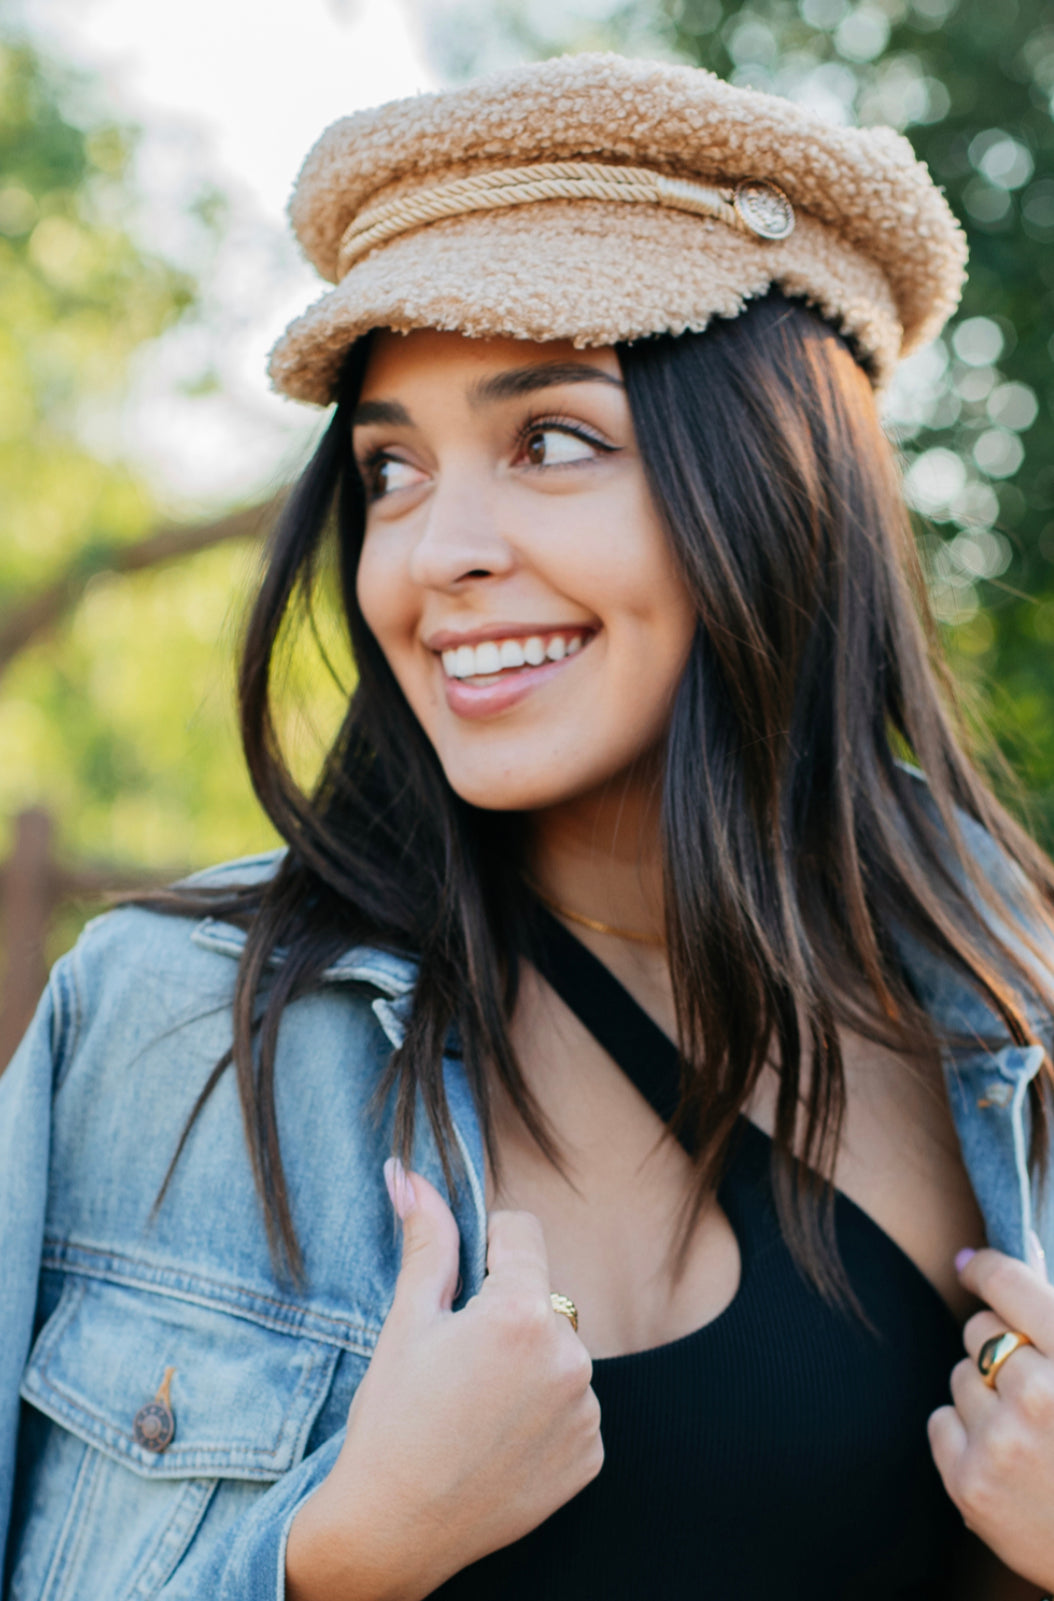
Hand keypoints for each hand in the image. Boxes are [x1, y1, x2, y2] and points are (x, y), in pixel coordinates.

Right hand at [286, 1160, 602, 1600]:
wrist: (392, 1530)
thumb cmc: (391, 1422)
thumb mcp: (406, 1322)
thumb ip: (426, 1241)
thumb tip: (409, 1174)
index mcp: (522, 1313)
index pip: (522, 1232)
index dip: (487, 1248)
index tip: (461, 1284)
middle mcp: (568, 1357)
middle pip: (542, 1297)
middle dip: (507, 1313)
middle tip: (458, 1363)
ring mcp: (585, 1411)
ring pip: (559, 1353)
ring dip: (529, 1364)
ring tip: (475, 1406)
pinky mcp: (590, 1455)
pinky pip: (573, 1407)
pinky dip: (543, 1414)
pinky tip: (498, 1438)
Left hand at [928, 1244, 1053, 1592]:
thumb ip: (1052, 1325)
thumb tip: (988, 1267)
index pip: (1010, 1285)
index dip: (985, 1269)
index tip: (971, 1265)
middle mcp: (1040, 1396)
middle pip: (978, 1329)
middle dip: (1000, 1346)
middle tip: (1033, 1382)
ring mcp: (1002, 1442)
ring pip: (960, 1375)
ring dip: (985, 1393)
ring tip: (1028, 1429)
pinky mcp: (970, 1483)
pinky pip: (941, 1421)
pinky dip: (965, 1433)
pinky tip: (1004, 1456)